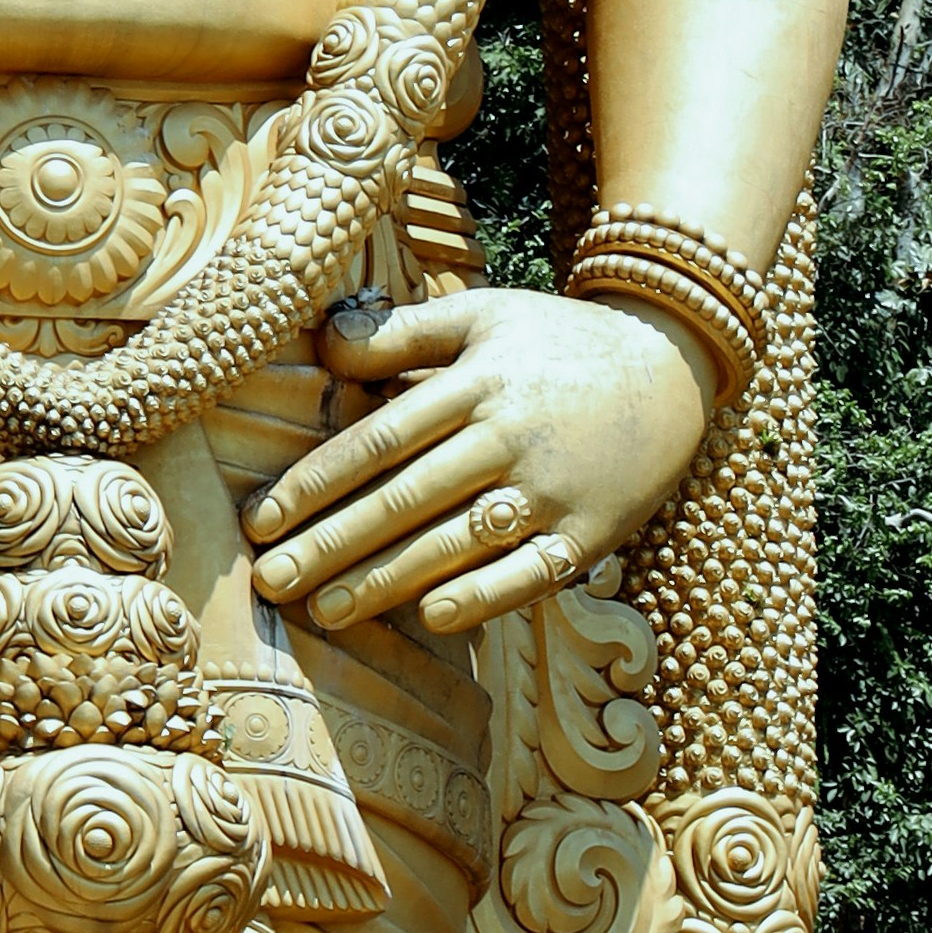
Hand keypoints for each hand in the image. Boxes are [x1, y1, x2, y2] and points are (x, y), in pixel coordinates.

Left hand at [244, 286, 714, 638]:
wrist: (672, 368)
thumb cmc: (556, 343)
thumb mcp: (483, 314)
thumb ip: (402, 332)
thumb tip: (322, 348)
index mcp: (475, 383)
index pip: (377, 441)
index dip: (314, 483)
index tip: (259, 521)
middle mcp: (509, 437)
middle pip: (405, 499)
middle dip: (331, 544)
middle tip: (271, 583)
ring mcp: (553, 489)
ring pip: (456, 542)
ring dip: (387, 580)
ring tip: (326, 611)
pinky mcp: (591, 533)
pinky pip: (531, 573)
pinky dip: (483, 595)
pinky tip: (432, 617)